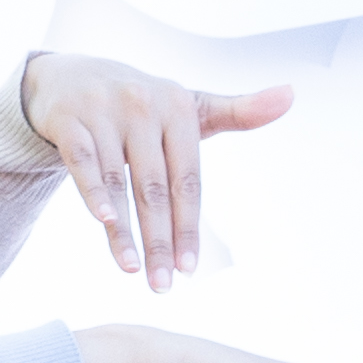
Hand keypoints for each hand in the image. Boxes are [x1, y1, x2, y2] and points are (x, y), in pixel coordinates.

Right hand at [18, 51, 285, 289]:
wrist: (74, 76)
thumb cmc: (142, 104)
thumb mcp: (189, 107)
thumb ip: (238, 112)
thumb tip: (292, 94)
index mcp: (180, 107)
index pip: (188, 180)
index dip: (189, 227)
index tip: (191, 270)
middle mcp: (143, 105)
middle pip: (155, 188)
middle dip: (160, 241)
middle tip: (164, 286)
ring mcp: (104, 111)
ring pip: (118, 182)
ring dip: (124, 232)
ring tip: (132, 271)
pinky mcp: (70, 120)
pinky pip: (83, 163)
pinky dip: (93, 192)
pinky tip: (105, 222)